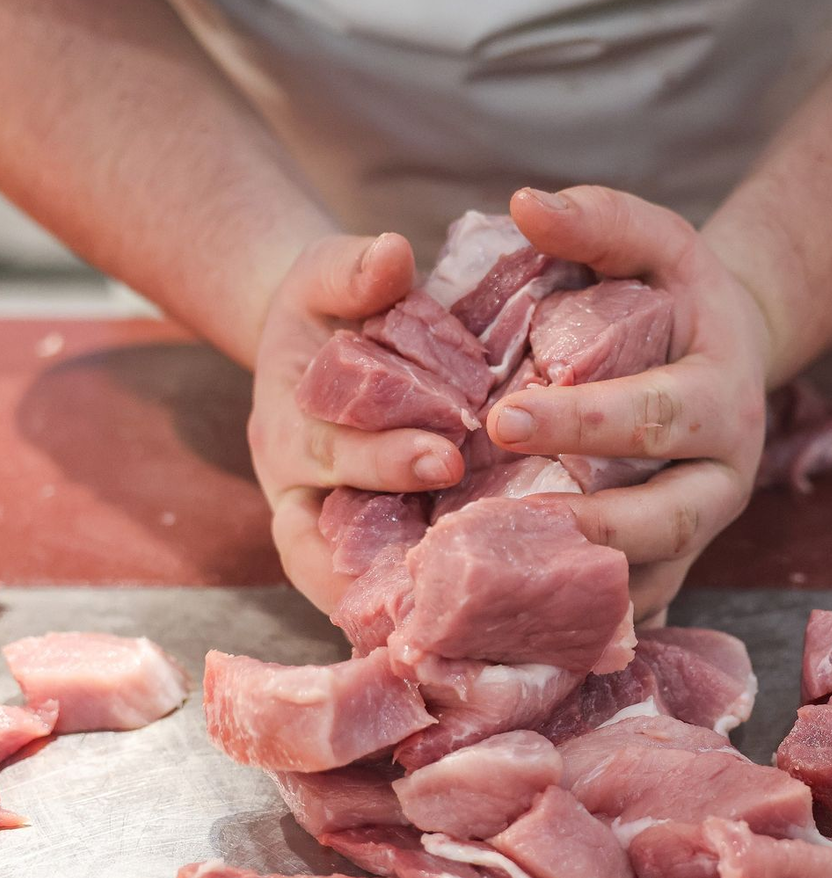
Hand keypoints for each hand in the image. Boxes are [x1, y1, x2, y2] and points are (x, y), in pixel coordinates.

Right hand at [248, 233, 464, 612]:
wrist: (318, 348)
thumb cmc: (325, 314)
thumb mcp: (326, 277)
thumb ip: (352, 269)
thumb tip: (393, 255)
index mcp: (294, 429)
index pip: (329, 455)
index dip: (380, 461)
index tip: (443, 454)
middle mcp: (308, 492)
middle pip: (346, 526)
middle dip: (419, 537)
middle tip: (493, 538)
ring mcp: (337, 523)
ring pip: (358, 575)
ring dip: (409, 594)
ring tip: (477, 615)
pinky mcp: (372, 539)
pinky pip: (383, 583)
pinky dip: (419, 603)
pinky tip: (481, 622)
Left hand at [491, 186, 772, 621]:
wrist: (729, 357)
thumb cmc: (680, 298)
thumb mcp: (656, 243)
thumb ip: (599, 220)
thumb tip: (525, 205)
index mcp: (721, 399)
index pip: (654, 416)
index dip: (584, 421)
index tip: (504, 417)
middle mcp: (723, 478)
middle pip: (664, 519)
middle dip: (582, 524)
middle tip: (491, 521)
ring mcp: (702, 532)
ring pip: (650, 578)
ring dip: (576, 589)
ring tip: (491, 588)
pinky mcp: (676, 565)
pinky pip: (636, 606)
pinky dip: (581, 621)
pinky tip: (514, 626)